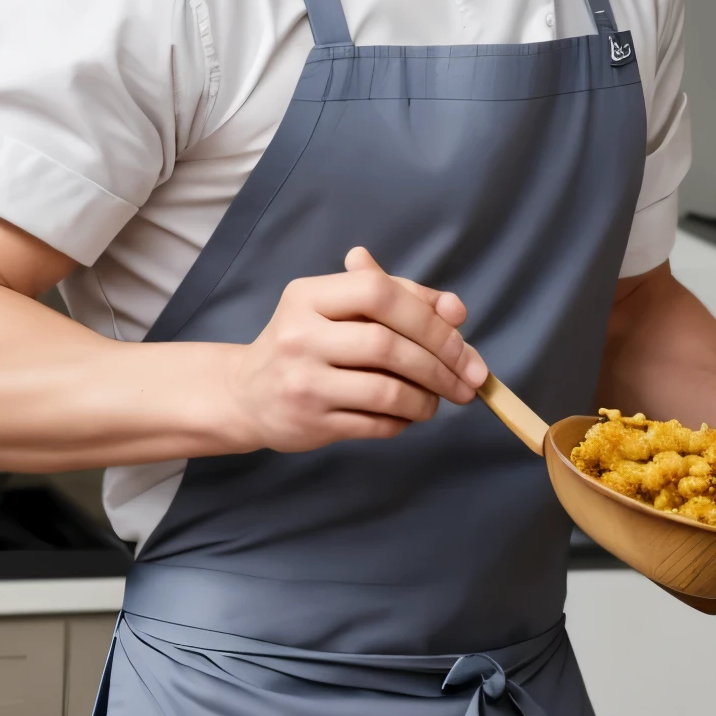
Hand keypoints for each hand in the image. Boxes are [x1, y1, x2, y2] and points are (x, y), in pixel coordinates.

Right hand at [218, 245, 486, 452]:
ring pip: (386, 390)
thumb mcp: (337, 307)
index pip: (379, 292)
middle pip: (387, 344)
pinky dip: (404, 420)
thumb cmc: (307, 343)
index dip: (427, 312)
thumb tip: (455, 309)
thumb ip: (396, 298)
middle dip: (441, 362)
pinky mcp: (310, 424)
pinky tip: (410, 414)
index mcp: (308, 296)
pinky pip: (375, 423)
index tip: (461, 331)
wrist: (245, 394)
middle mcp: (300, 336)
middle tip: (470, 377)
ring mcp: (303, 382)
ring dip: (427, 396)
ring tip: (438, 398)